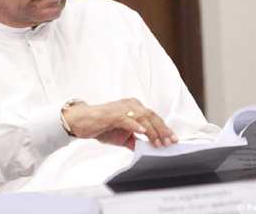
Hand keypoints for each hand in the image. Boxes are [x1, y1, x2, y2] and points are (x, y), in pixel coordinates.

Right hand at [62, 98, 178, 150]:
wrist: (82, 122)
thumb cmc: (102, 126)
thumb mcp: (123, 137)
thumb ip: (135, 142)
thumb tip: (148, 151)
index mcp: (134, 107)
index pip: (153, 118)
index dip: (164, 129)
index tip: (173, 139)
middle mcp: (130, 104)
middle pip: (151, 116)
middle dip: (162, 130)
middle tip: (169, 143)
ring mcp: (121, 108)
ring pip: (142, 118)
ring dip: (151, 131)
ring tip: (158, 142)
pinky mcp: (112, 114)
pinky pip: (126, 119)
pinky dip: (135, 126)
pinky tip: (142, 132)